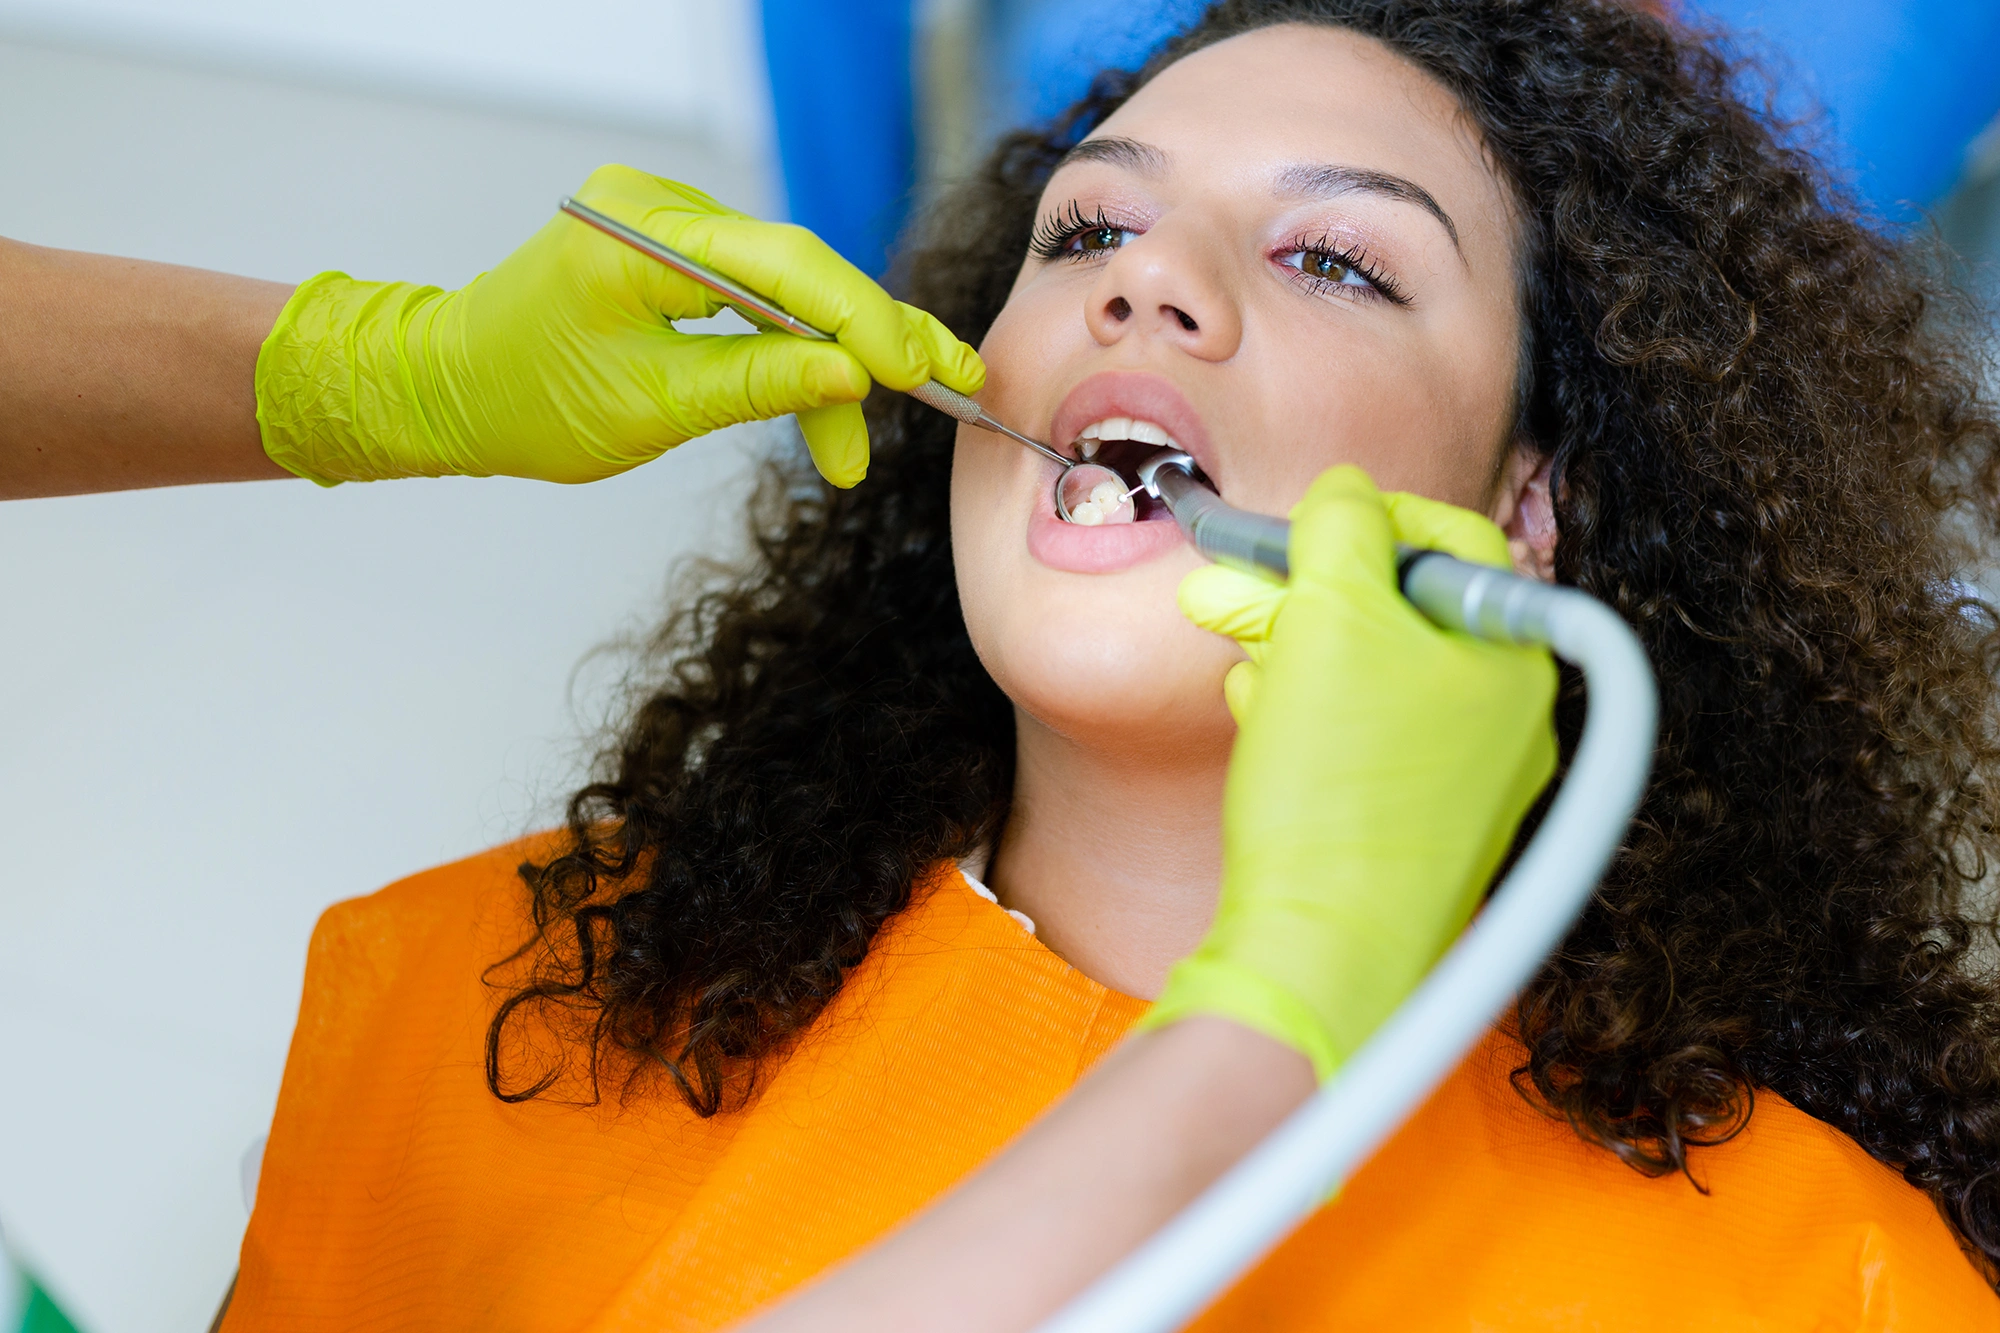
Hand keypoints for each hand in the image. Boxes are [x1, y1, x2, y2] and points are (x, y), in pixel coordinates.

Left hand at [254, 163, 982, 488]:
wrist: (454, 388)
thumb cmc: (528, 402)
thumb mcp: (653, 409)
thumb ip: (758, 384)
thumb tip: (852, 378)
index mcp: (640, 238)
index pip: (784, 265)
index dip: (863, 320)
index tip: (918, 373)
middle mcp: (656, 208)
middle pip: (799, 269)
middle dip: (868, 342)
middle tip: (947, 386)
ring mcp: (665, 221)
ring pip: (788, 286)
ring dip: (838, 357)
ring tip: (891, 420)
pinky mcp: (673, 247)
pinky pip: (758, 290)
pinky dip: (797, 343)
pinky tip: (842, 389)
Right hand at [1143, 466, 1557, 1077]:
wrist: (1320, 952)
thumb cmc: (1337, 789)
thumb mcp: (1331, 619)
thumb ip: (1342, 531)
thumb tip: (1346, 491)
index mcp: (1514, 662)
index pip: (1457, 544)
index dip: (1374, 518)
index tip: (1308, 523)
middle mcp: (1510, 724)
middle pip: (1406, 614)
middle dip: (1309, 591)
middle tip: (1233, 586)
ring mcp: (1468, 785)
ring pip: (1378, 679)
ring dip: (1298, 651)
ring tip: (1235, 656)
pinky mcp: (1418, 833)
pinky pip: (1366, 744)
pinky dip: (1309, 717)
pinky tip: (1257, 717)